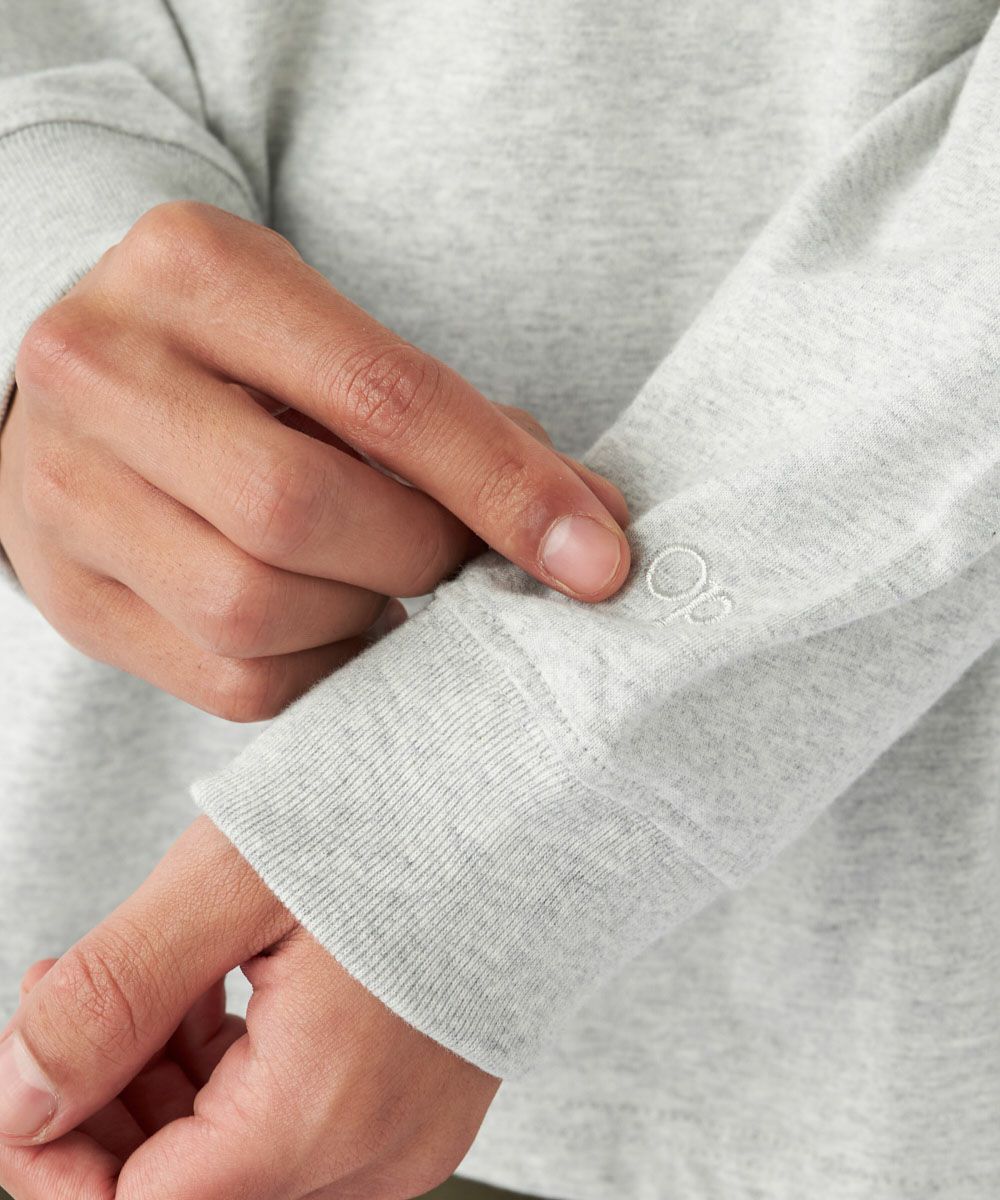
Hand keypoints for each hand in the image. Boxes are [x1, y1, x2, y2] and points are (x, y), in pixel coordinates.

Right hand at [0, 201, 629, 720]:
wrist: (88, 389)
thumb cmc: (241, 360)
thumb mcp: (334, 340)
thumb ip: (455, 420)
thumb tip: (592, 523)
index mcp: (195, 271)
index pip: (384, 395)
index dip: (505, 487)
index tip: (597, 559)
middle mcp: (103, 372)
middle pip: (302, 510)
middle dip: (419, 555)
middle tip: (457, 561)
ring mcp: (66, 493)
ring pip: (254, 610)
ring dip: (362, 614)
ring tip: (378, 577)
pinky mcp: (72, 598)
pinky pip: (232, 681)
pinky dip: (318, 667)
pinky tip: (329, 620)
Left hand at [0, 816, 499, 1198]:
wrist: (539, 778)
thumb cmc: (406, 804)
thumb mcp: (234, 875)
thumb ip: (114, 994)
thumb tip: (20, 1099)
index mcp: (324, 1108)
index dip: (48, 1158)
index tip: (24, 1068)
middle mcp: (378, 1151)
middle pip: (187, 1195)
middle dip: (102, 1111)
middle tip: (76, 993)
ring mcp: (412, 1131)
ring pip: (238, 1166)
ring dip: (165, 1090)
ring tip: (159, 976)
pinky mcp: (427, 1098)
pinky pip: (299, 1130)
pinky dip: (234, 1079)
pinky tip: (222, 991)